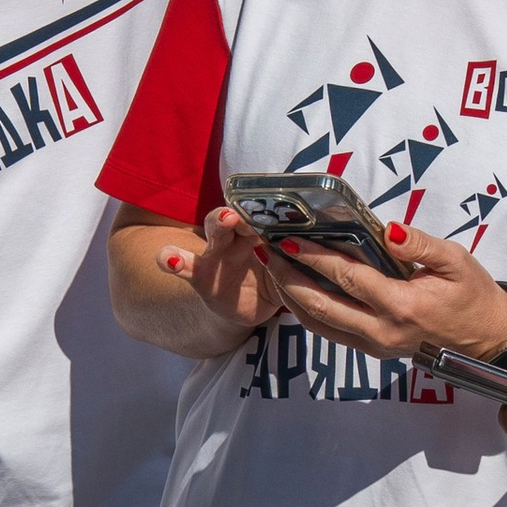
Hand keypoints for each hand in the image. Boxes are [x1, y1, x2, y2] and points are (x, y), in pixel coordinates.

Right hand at [148, 204, 300, 343]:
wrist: (246, 304)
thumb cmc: (274, 279)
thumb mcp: (293, 271)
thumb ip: (304, 262)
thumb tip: (340, 254)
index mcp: (267, 232)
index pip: (272, 214)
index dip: (278, 209)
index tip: (285, 202)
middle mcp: (242, 237)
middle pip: (246, 215)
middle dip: (257, 207)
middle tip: (265, 203)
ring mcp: (219, 255)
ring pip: (217, 233)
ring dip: (219, 223)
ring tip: (223, 218)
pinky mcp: (201, 277)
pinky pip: (186, 267)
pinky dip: (175, 261)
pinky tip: (167, 258)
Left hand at [252, 216, 506, 365]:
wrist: (488, 340)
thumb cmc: (474, 295)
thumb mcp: (456, 261)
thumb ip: (420, 245)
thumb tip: (388, 229)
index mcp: (402, 306)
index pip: (348, 278)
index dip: (315, 259)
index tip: (288, 240)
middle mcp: (383, 331)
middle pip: (322, 306)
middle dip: (289, 279)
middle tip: (267, 253)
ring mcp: (376, 346)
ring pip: (321, 325)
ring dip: (292, 298)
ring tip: (273, 269)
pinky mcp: (374, 352)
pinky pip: (332, 333)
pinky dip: (309, 312)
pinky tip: (296, 292)